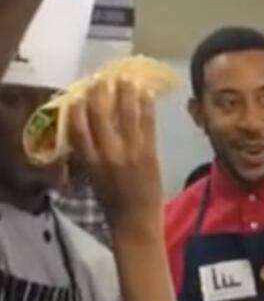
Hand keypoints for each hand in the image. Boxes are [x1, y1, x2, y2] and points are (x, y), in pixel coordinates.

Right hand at [66, 78, 162, 236]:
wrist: (136, 221)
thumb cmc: (112, 202)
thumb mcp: (92, 178)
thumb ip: (89, 155)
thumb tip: (87, 129)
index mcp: (88, 161)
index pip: (77, 128)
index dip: (77, 108)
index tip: (79, 93)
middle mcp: (107, 153)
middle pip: (100, 116)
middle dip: (100, 94)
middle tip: (102, 78)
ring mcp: (130, 152)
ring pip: (126, 115)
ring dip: (125, 93)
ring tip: (126, 78)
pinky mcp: (150, 153)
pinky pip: (148, 124)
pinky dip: (146, 107)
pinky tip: (146, 94)